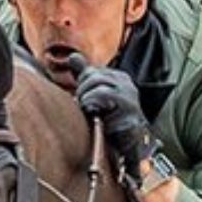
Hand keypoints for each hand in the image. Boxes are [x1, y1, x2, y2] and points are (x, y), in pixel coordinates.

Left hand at [67, 55, 158, 170]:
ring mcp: (130, 98)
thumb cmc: (110, 121)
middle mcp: (127, 85)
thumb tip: (72, 57)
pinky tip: (93, 115)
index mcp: (119, 79)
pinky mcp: (129, 112)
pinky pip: (104, 98)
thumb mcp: (95, 95)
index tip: (82, 99)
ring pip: (98, 85)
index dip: (81, 85)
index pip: (92, 71)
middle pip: (93, 76)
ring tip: (87, 110)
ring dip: (86, 98)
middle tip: (81, 105)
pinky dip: (93, 105)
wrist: (128, 145)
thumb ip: (85, 76)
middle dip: (82, 91)